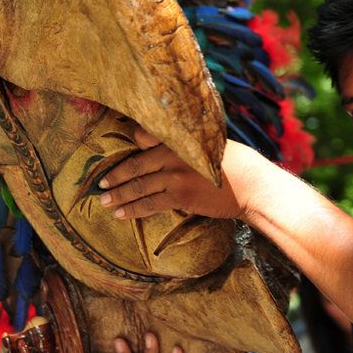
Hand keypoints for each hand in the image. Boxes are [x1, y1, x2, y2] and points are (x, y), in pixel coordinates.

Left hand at [98, 127, 257, 220]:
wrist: (252, 186)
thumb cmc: (233, 164)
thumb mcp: (207, 144)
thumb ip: (181, 144)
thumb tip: (150, 141)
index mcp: (177, 139)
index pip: (143, 138)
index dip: (124, 149)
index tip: (109, 158)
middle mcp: (173, 154)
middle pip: (135, 165)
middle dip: (115, 177)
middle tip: (100, 185)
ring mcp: (176, 175)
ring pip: (139, 186)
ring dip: (119, 195)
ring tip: (104, 201)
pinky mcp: (180, 196)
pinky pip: (150, 203)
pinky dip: (133, 209)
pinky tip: (121, 214)